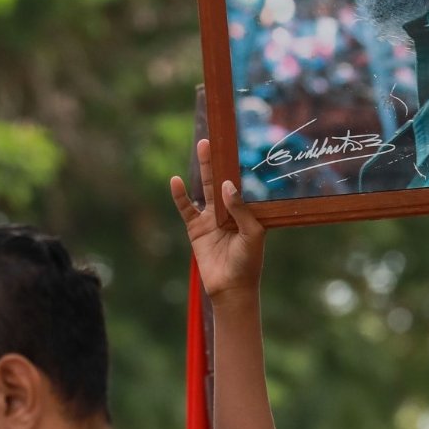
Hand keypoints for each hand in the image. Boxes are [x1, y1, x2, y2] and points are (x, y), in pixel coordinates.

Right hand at [172, 137, 265, 301]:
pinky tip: (176, 181)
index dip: (237, 168)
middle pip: (221, 181)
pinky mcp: (196, 229)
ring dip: (204, 169)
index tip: (234, 147)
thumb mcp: (252, 234)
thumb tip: (226, 185)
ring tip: (202, 147)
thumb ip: (240, 209)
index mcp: (246, 212)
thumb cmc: (248, 262)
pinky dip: (180, 195)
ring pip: (205, 189)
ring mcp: (211, 219)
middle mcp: (228, 212)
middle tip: (213, 140)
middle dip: (218, 162)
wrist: (231, 288)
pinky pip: (186, 208)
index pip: (240, 185)